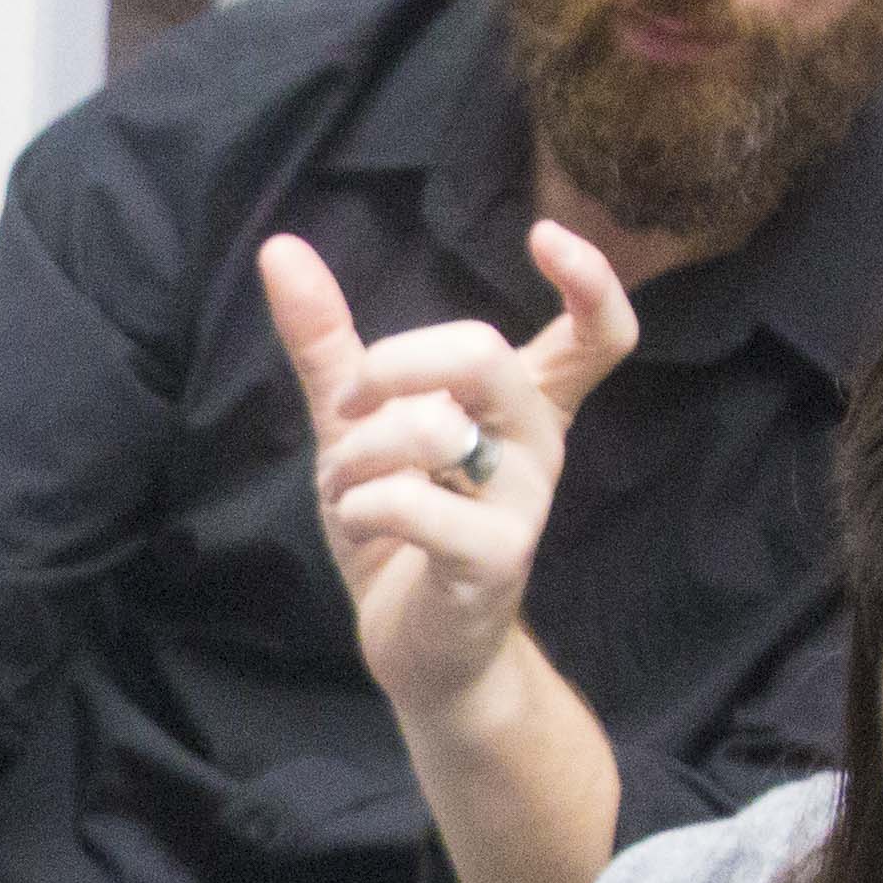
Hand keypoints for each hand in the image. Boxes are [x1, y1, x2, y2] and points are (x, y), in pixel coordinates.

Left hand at [258, 219, 640, 722]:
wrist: (413, 645)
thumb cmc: (398, 527)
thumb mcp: (356, 425)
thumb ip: (328, 343)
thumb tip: (281, 249)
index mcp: (522, 404)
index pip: (600, 336)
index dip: (591, 279)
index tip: (544, 236)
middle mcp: (538, 445)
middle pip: (487, 355)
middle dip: (393, 363)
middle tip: (349, 400)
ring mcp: (524, 504)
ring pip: (437, 429)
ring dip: (360, 451)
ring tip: (344, 486)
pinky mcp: (495, 559)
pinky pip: (416, 503)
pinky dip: (362, 502)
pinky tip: (359, 521)